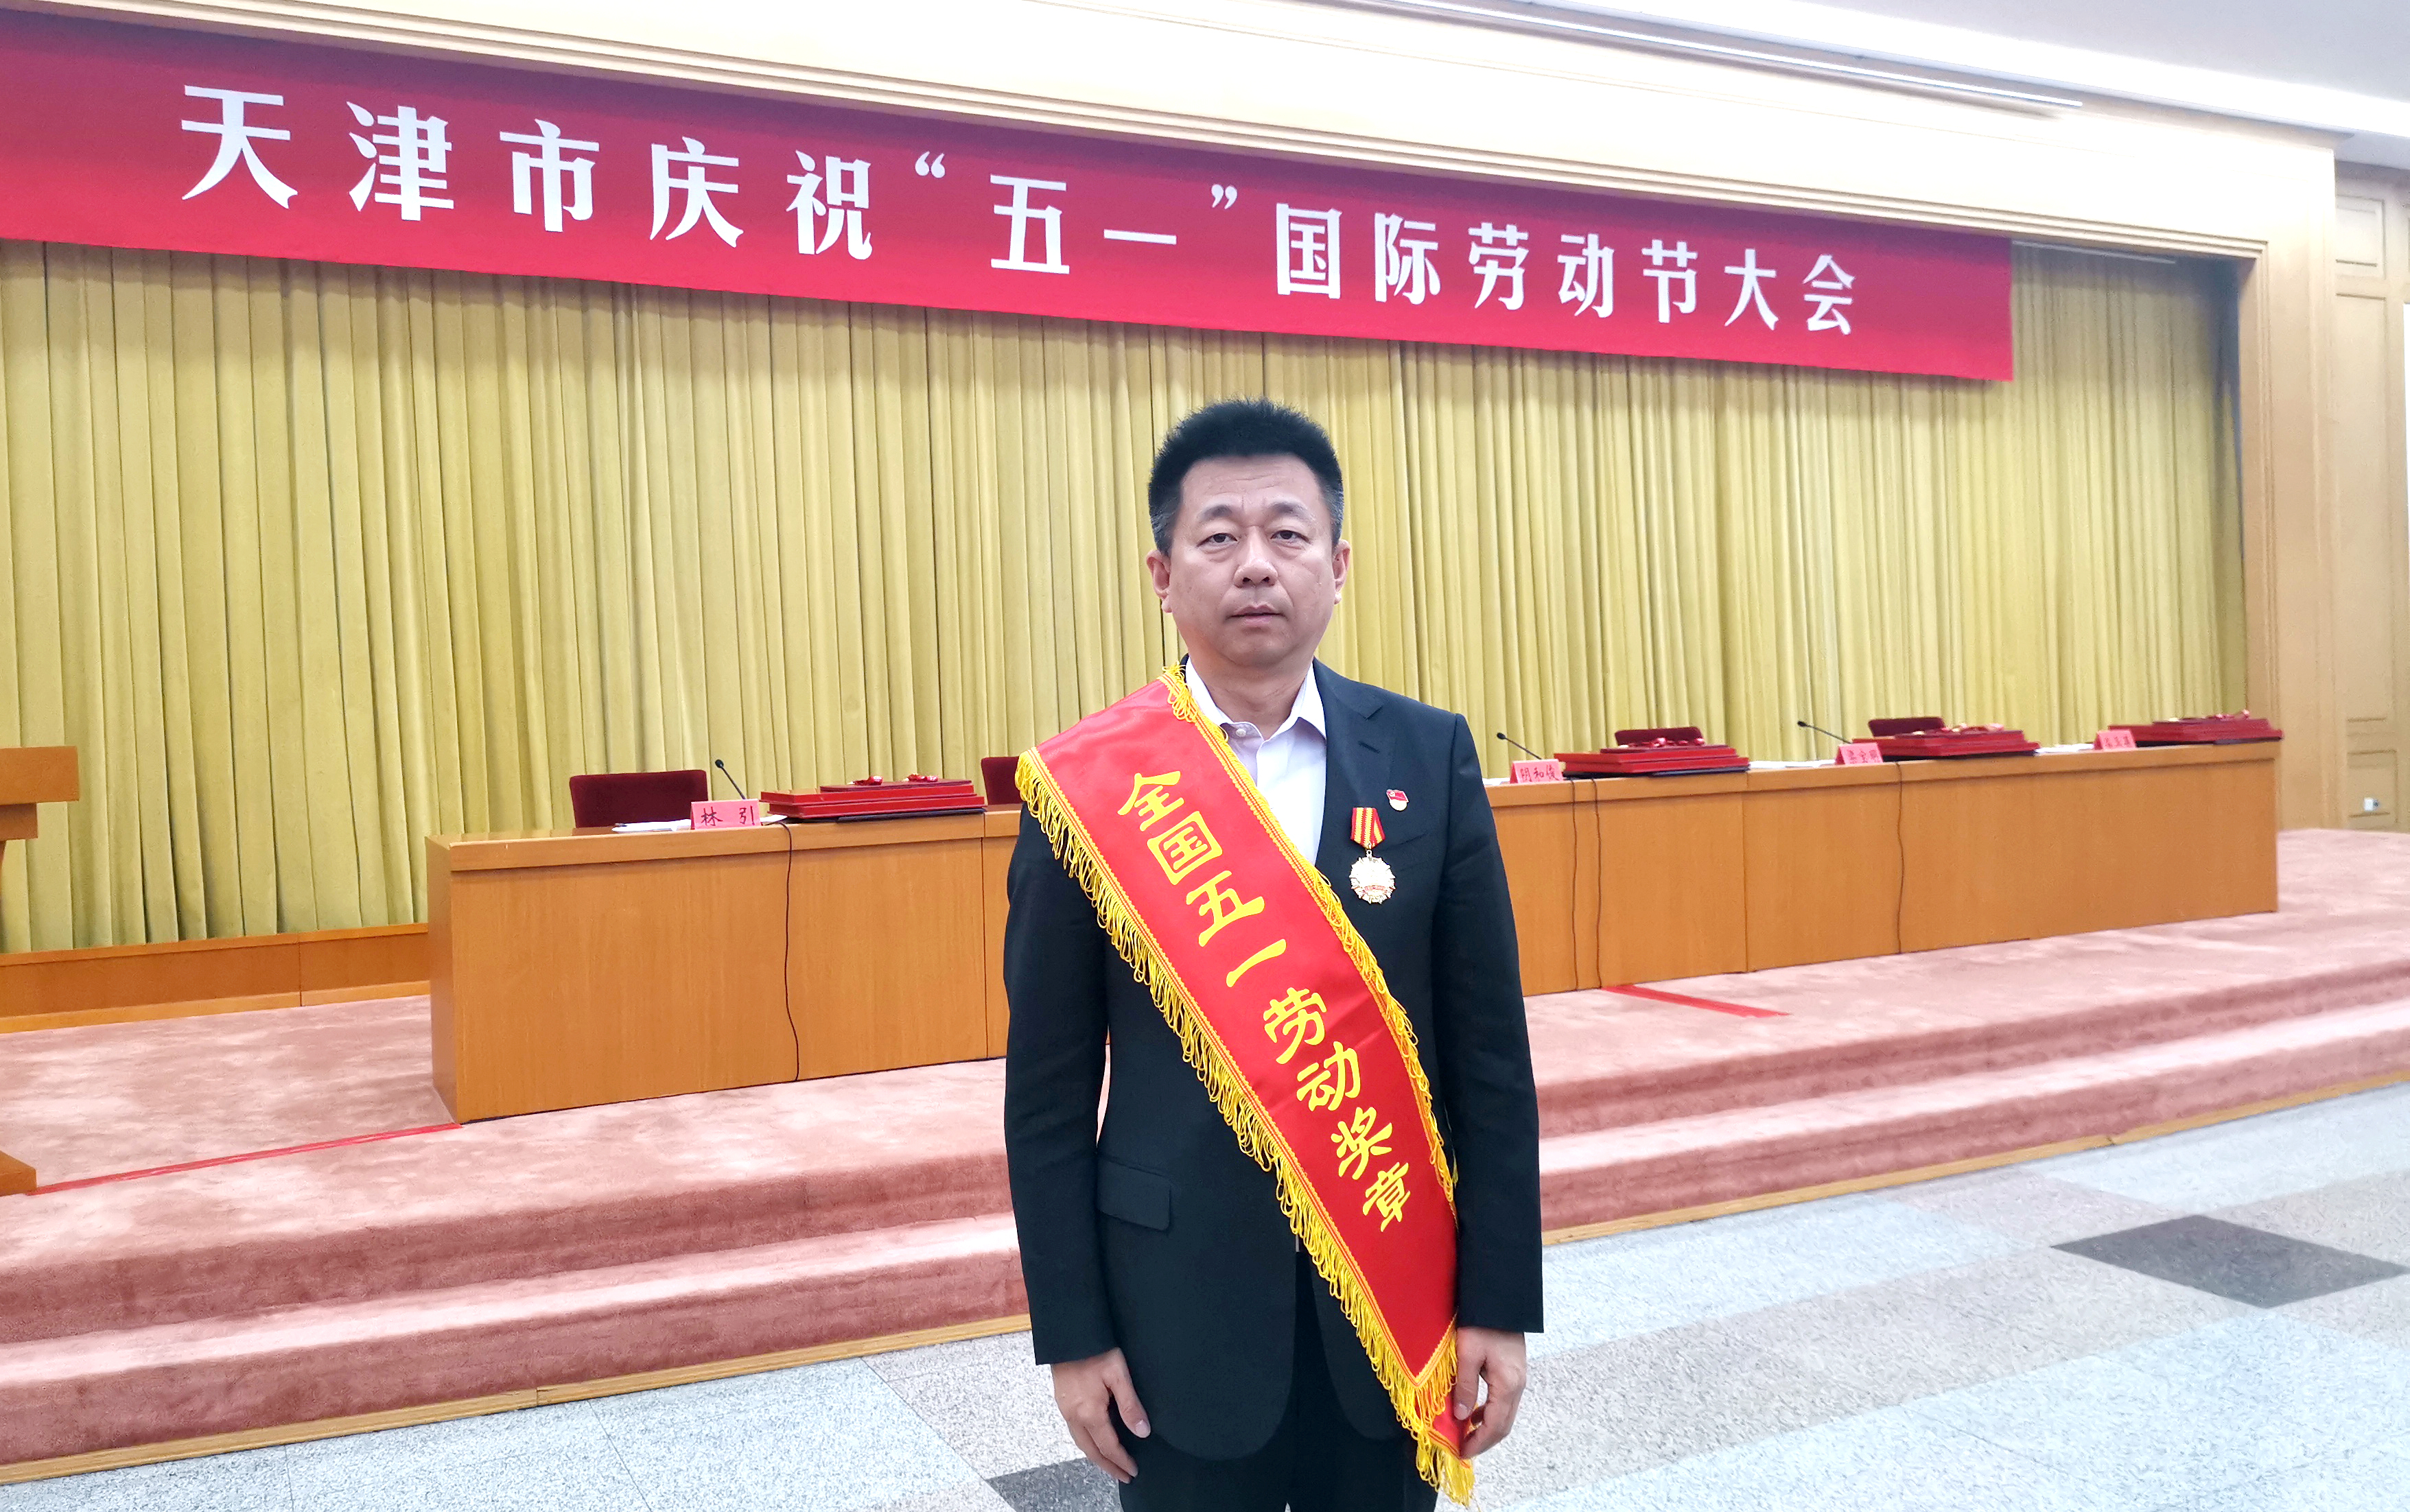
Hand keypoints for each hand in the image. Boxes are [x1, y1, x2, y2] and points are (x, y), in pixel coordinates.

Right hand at [1051, 1347, 1150, 1483]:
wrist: (1068, 1333)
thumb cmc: (1095, 1349)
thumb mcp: (1119, 1375)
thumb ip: (1130, 1405)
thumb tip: (1142, 1432)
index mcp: (1089, 1412)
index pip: (1108, 1446)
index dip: (1122, 1460)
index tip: (1133, 1471)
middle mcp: (1073, 1415)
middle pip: (1091, 1451)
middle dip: (1108, 1466)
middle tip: (1123, 1476)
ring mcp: (1065, 1409)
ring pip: (1080, 1443)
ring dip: (1096, 1457)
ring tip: (1110, 1464)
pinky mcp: (1061, 1401)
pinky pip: (1074, 1432)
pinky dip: (1086, 1443)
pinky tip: (1094, 1441)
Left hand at [1452, 1326, 1526, 1456]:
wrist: (1500, 1299)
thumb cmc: (1482, 1323)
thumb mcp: (1467, 1354)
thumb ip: (1465, 1386)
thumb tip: (1462, 1417)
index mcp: (1507, 1384)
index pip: (1495, 1426)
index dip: (1479, 1443)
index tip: (1461, 1452)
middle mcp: (1517, 1385)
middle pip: (1503, 1425)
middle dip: (1484, 1440)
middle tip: (1463, 1449)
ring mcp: (1518, 1379)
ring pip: (1505, 1414)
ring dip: (1487, 1428)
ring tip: (1465, 1434)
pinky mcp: (1513, 1372)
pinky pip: (1503, 1401)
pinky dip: (1490, 1413)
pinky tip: (1474, 1412)